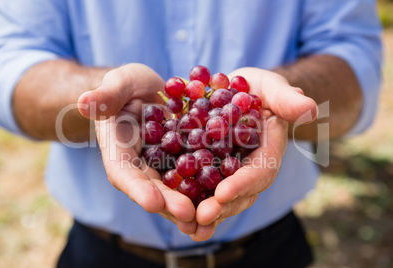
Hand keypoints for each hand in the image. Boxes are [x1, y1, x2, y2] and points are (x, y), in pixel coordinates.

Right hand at [77, 63, 197, 233]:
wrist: (147, 90)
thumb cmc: (127, 85)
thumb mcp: (118, 84)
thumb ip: (106, 96)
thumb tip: (84, 101)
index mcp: (118, 150)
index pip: (122, 172)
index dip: (137, 188)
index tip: (152, 202)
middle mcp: (139, 165)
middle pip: (151, 188)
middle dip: (169, 204)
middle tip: (189, 216)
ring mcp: (161, 166)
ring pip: (173, 188)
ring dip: (189, 205)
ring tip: (207, 219)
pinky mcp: (181, 161)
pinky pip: (192, 175)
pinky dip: (205, 188)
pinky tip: (223, 198)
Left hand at [190, 67, 317, 240]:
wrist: (238, 93)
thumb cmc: (258, 88)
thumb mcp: (271, 87)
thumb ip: (287, 98)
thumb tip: (309, 108)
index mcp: (267, 152)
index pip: (260, 171)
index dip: (243, 183)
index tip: (223, 193)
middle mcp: (249, 168)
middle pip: (240, 193)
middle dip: (222, 206)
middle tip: (201, 217)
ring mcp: (230, 172)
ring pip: (220, 197)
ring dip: (205, 212)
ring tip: (187, 225)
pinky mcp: (209, 169)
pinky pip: (200, 187)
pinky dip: (190, 201)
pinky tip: (174, 213)